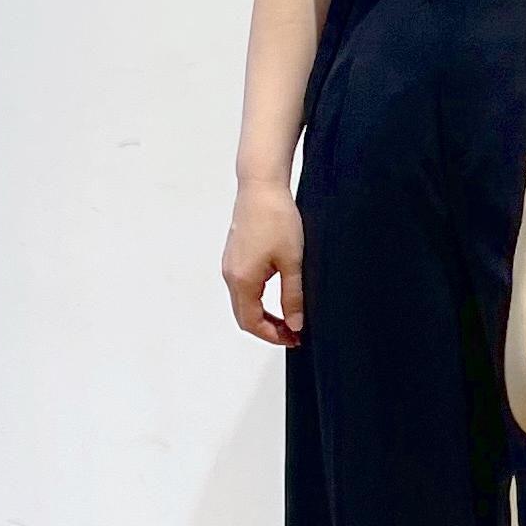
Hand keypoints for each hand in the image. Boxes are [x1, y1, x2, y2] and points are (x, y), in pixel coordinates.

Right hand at [222, 179, 304, 345]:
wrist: (261, 186)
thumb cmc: (277, 218)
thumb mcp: (292, 262)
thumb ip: (292, 297)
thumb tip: (295, 324)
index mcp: (243, 280)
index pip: (252, 323)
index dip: (273, 336)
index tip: (294, 339)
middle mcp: (231, 275)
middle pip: (244, 317)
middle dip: (267, 330)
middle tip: (293, 333)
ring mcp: (230, 265)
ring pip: (242, 303)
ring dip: (262, 316)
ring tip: (288, 318)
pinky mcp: (234, 256)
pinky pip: (242, 288)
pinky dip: (257, 301)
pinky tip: (276, 297)